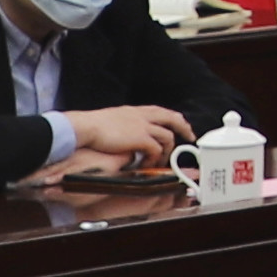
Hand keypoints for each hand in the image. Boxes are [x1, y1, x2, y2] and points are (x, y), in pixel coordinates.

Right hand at [64, 103, 193, 161]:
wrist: (85, 127)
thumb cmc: (91, 127)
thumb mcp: (112, 120)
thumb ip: (124, 125)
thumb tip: (126, 136)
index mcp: (135, 111)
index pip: (160, 111)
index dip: (173, 118)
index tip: (180, 124)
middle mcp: (142, 116)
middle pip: (172, 118)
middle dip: (184, 128)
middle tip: (190, 137)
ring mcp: (143, 126)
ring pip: (168, 137)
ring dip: (166, 152)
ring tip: (159, 163)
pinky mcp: (141, 138)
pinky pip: (157, 150)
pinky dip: (155, 159)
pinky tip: (147, 165)